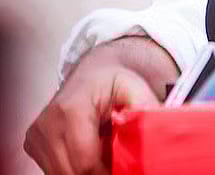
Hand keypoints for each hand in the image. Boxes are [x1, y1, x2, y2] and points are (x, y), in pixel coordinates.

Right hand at [24, 48, 158, 174]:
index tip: (126, 169)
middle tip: (119, 164)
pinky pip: (55, 169)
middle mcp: (46, 124)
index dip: (107, 171)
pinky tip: (91, 154)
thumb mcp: (134, 86)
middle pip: (72, 171)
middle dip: (99, 173)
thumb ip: (144, 106)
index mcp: (71, 110)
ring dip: (86, 171)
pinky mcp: (32, 145)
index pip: (85, 160)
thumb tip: (158, 125)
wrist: (90, 74)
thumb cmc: (111, 81)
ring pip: (62, 173)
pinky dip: (75, 167)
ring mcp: (36, 136)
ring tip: (106, 155)